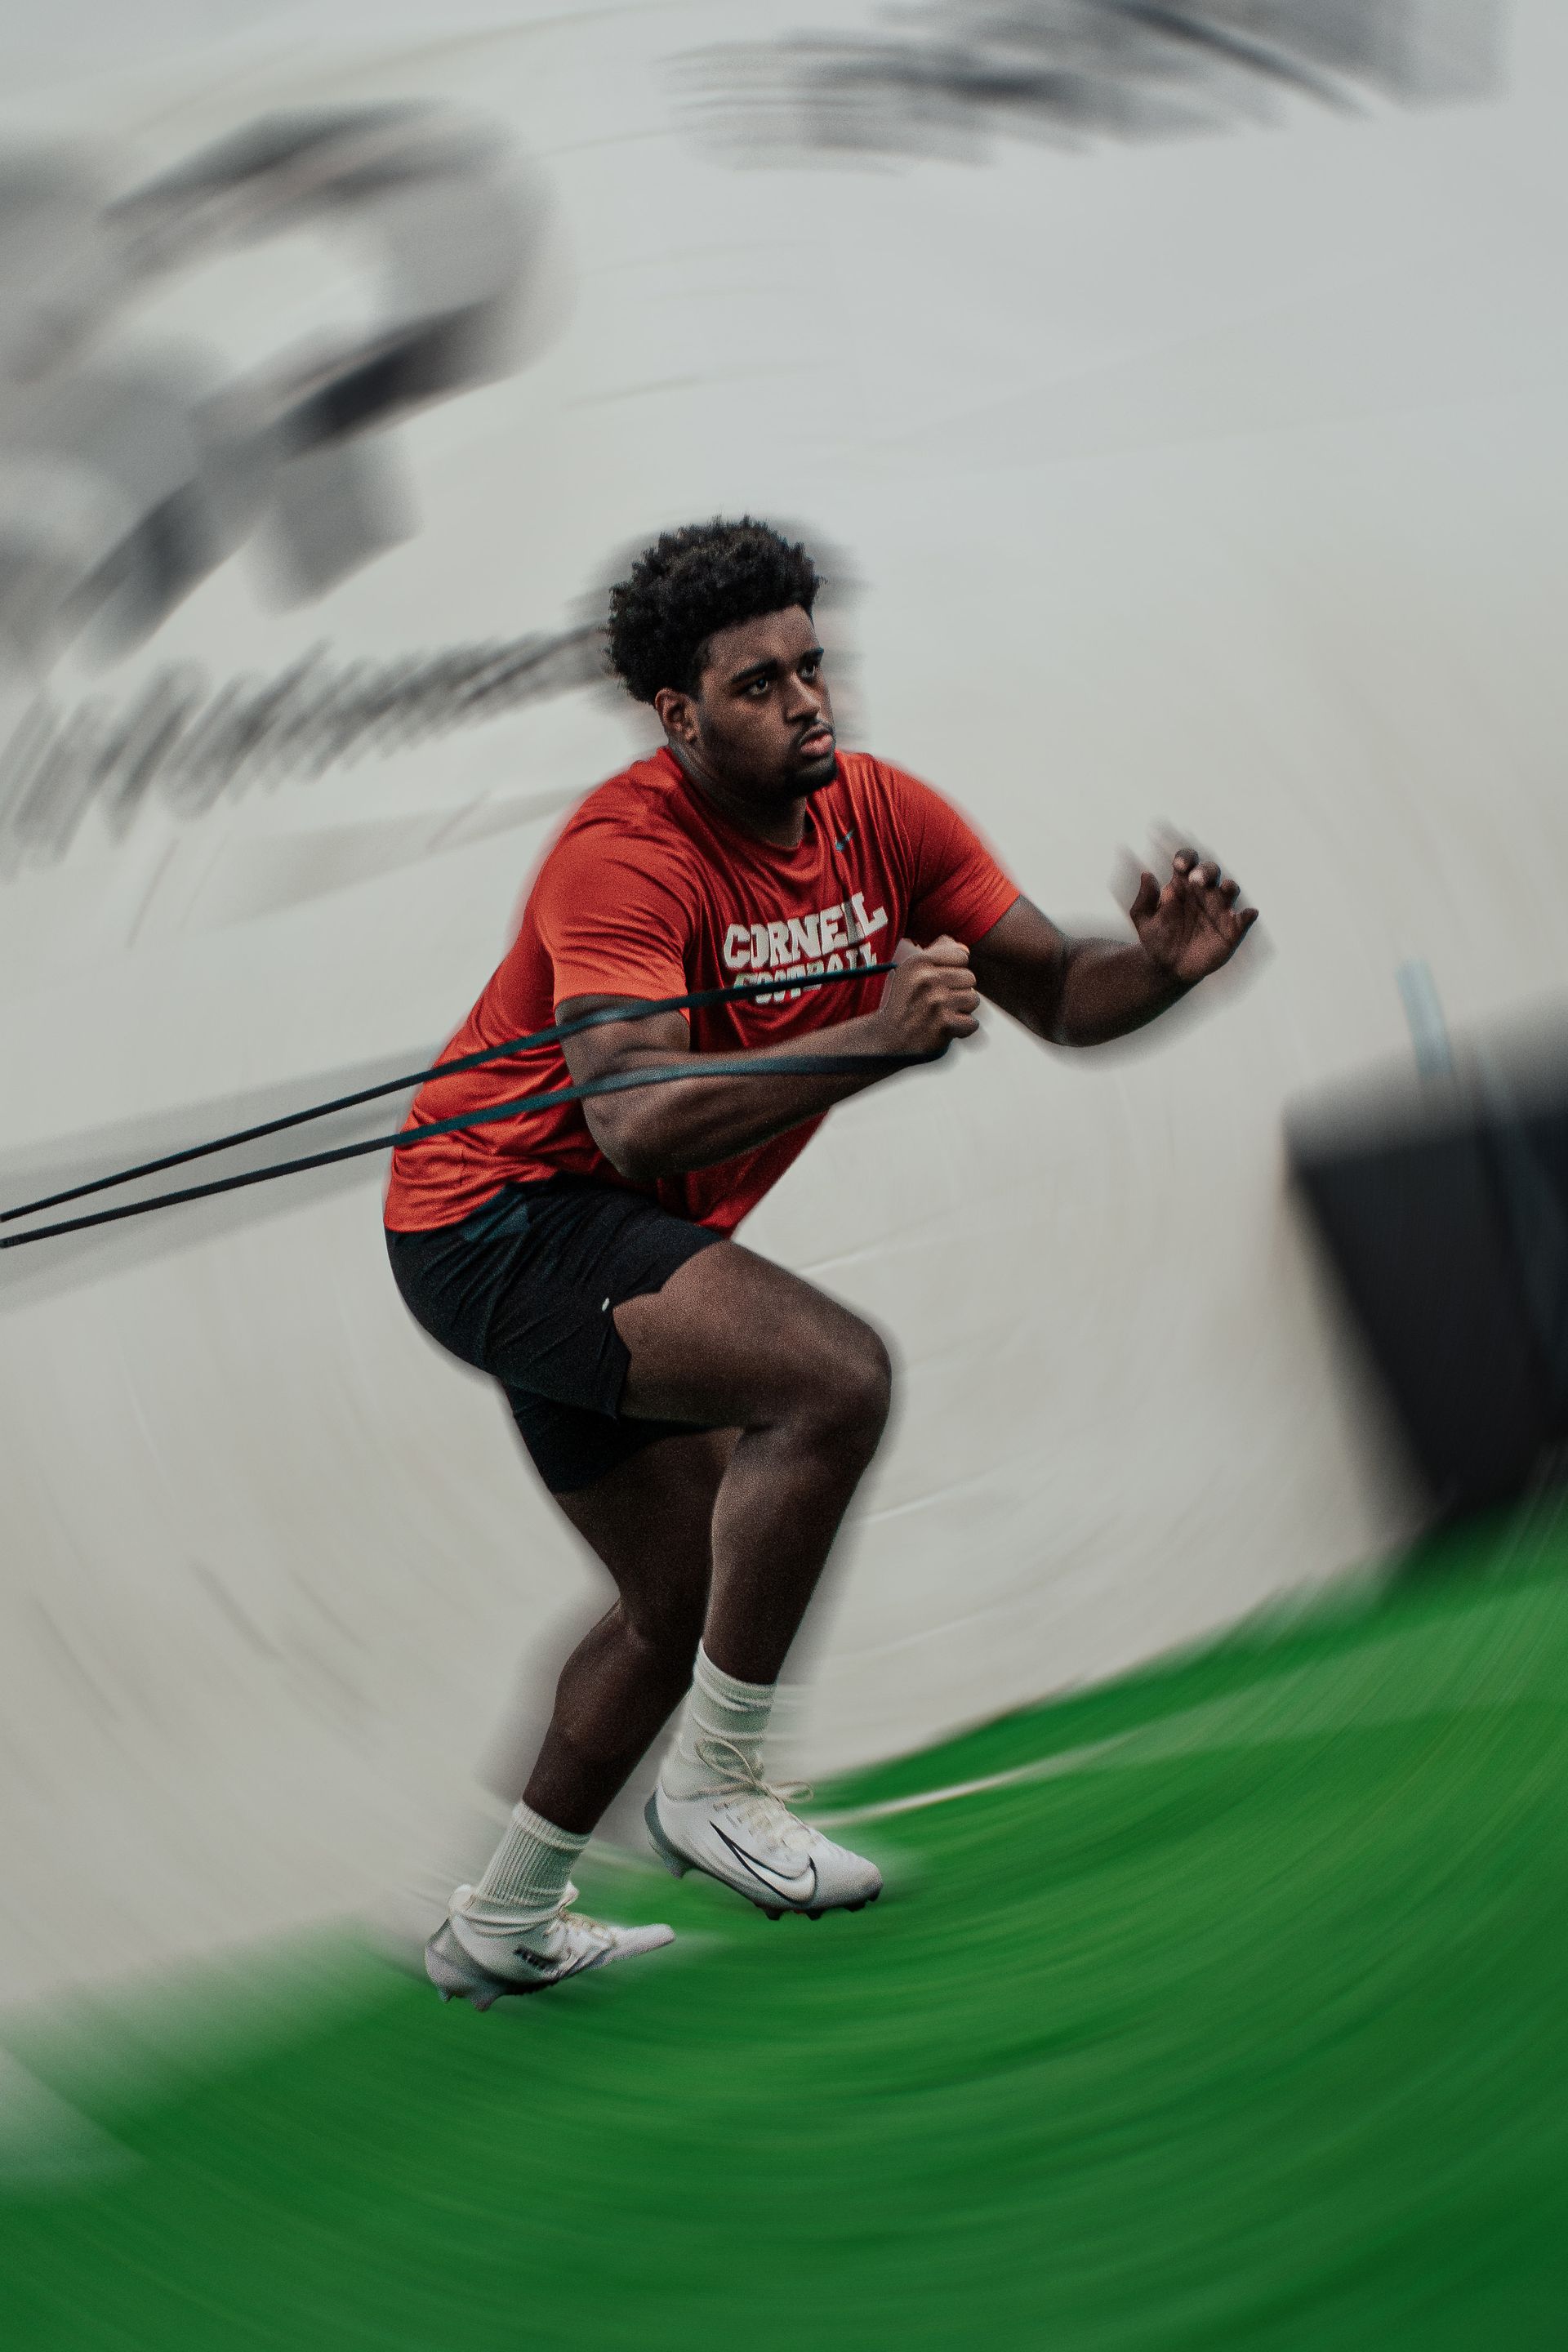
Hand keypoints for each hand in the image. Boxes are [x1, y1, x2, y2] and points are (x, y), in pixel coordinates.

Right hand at [874, 936, 980, 1058]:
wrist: (889, 1038)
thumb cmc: (905, 1001)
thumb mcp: (911, 970)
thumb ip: (937, 952)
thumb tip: (965, 949)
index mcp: (919, 962)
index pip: (961, 956)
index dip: (954, 970)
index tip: (938, 982)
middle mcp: (928, 979)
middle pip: (969, 978)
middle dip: (958, 991)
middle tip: (938, 1002)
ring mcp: (937, 1002)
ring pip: (973, 999)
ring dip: (961, 1010)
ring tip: (942, 1014)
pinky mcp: (945, 1024)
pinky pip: (972, 1023)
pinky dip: (961, 1029)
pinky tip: (944, 1028)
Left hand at [1130, 849, 1256, 985]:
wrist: (1167, 968)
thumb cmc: (1156, 939)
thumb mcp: (1143, 920)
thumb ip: (1144, 898)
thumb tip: (1147, 875)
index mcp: (1182, 884)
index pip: (1188, 861)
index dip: (1186, 858)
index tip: (1179, 866)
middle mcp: (1203, 892)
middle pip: (1211, 870)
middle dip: (1206, 871)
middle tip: (1196, 880)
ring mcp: (1218, 909)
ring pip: (1230, 889)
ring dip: (1229, 886)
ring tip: (1224, 889)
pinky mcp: (1231, 929)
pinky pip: (1244, 919)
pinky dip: (1248, 915)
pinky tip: (1248, 914)